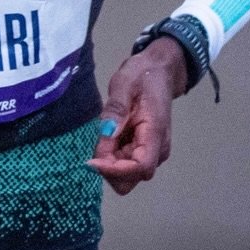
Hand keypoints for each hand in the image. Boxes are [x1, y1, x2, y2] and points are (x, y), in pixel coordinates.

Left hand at [88, 38, 187, 195]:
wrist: (158, 70)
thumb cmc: (143, 75)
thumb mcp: (125, 85)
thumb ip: (115, 111)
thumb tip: (105, 137)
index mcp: (155, 133)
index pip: (140, 167)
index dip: (115, 170)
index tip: (91, 161)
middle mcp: (157, 149)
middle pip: (131, 179)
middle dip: (108, 169)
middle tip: (94, 145)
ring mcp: (150, 151)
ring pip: (125, 175)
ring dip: (108, 163)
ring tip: (101, 134)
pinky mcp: (141, 150)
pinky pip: (123, 164)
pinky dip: (110, 157)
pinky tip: (106, 136)